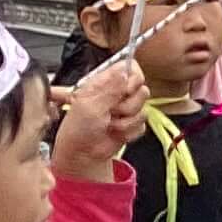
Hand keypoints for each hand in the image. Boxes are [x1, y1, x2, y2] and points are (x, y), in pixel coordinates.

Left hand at [51, 58, 146, 176]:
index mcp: (105, 82)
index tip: (125, 90)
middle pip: (141, 90)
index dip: (133, 78)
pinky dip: (129, 132)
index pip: (130, 68)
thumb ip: (110, 88)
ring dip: (126, 121)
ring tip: (109, 124)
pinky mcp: (132, 123)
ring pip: (143, 109)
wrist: (83, 154)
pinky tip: (115, 132)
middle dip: (128, 105)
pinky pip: (143, 125)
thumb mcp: (90, 105)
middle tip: (111, 111)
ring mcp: (126, 109)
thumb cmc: (78, 128)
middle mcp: (117, 93)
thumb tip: (125, 72)